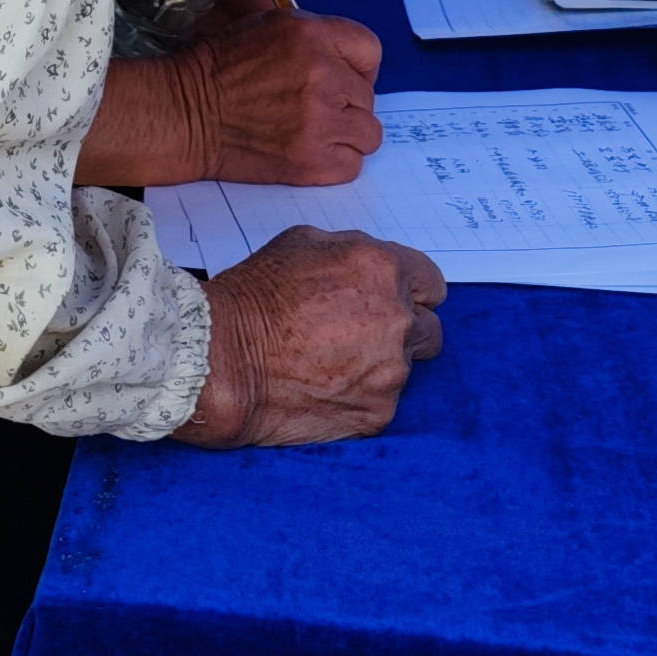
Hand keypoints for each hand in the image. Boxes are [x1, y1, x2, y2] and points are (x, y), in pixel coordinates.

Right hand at [177, 10, 384, 184]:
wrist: (187, 114)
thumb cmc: (220, 68)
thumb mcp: (267, 26)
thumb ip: (314, 37)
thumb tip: (344, 56)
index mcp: (311, 35)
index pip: (369, 50)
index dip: (357, 66)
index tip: (343, 78)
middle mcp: (322, 75)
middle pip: (368, 96)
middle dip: (345, 102)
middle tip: (313, 106)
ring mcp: (319, 121)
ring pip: (368, 133)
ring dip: (346, 134)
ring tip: (316, 132)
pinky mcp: (312, 161)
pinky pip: (352, 165)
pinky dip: (335, 162)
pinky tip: (309, 151)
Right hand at [182, 227, 446, 446]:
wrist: (224, 359)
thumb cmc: (255, 297)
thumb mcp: (303, 242)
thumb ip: (353, 252)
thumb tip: (372, 268)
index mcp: (385, 270)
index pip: (433, 284)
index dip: (411, 291)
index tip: (394, 301)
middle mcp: (398, 320)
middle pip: (428, 328)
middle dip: (401, 329)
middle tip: (360, 334)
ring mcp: (392, 372)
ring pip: (404, 368)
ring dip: (380, 364)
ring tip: (331, 362)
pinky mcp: (378, 413)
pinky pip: (382, 402)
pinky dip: (360, 396)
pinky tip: (325, 387)